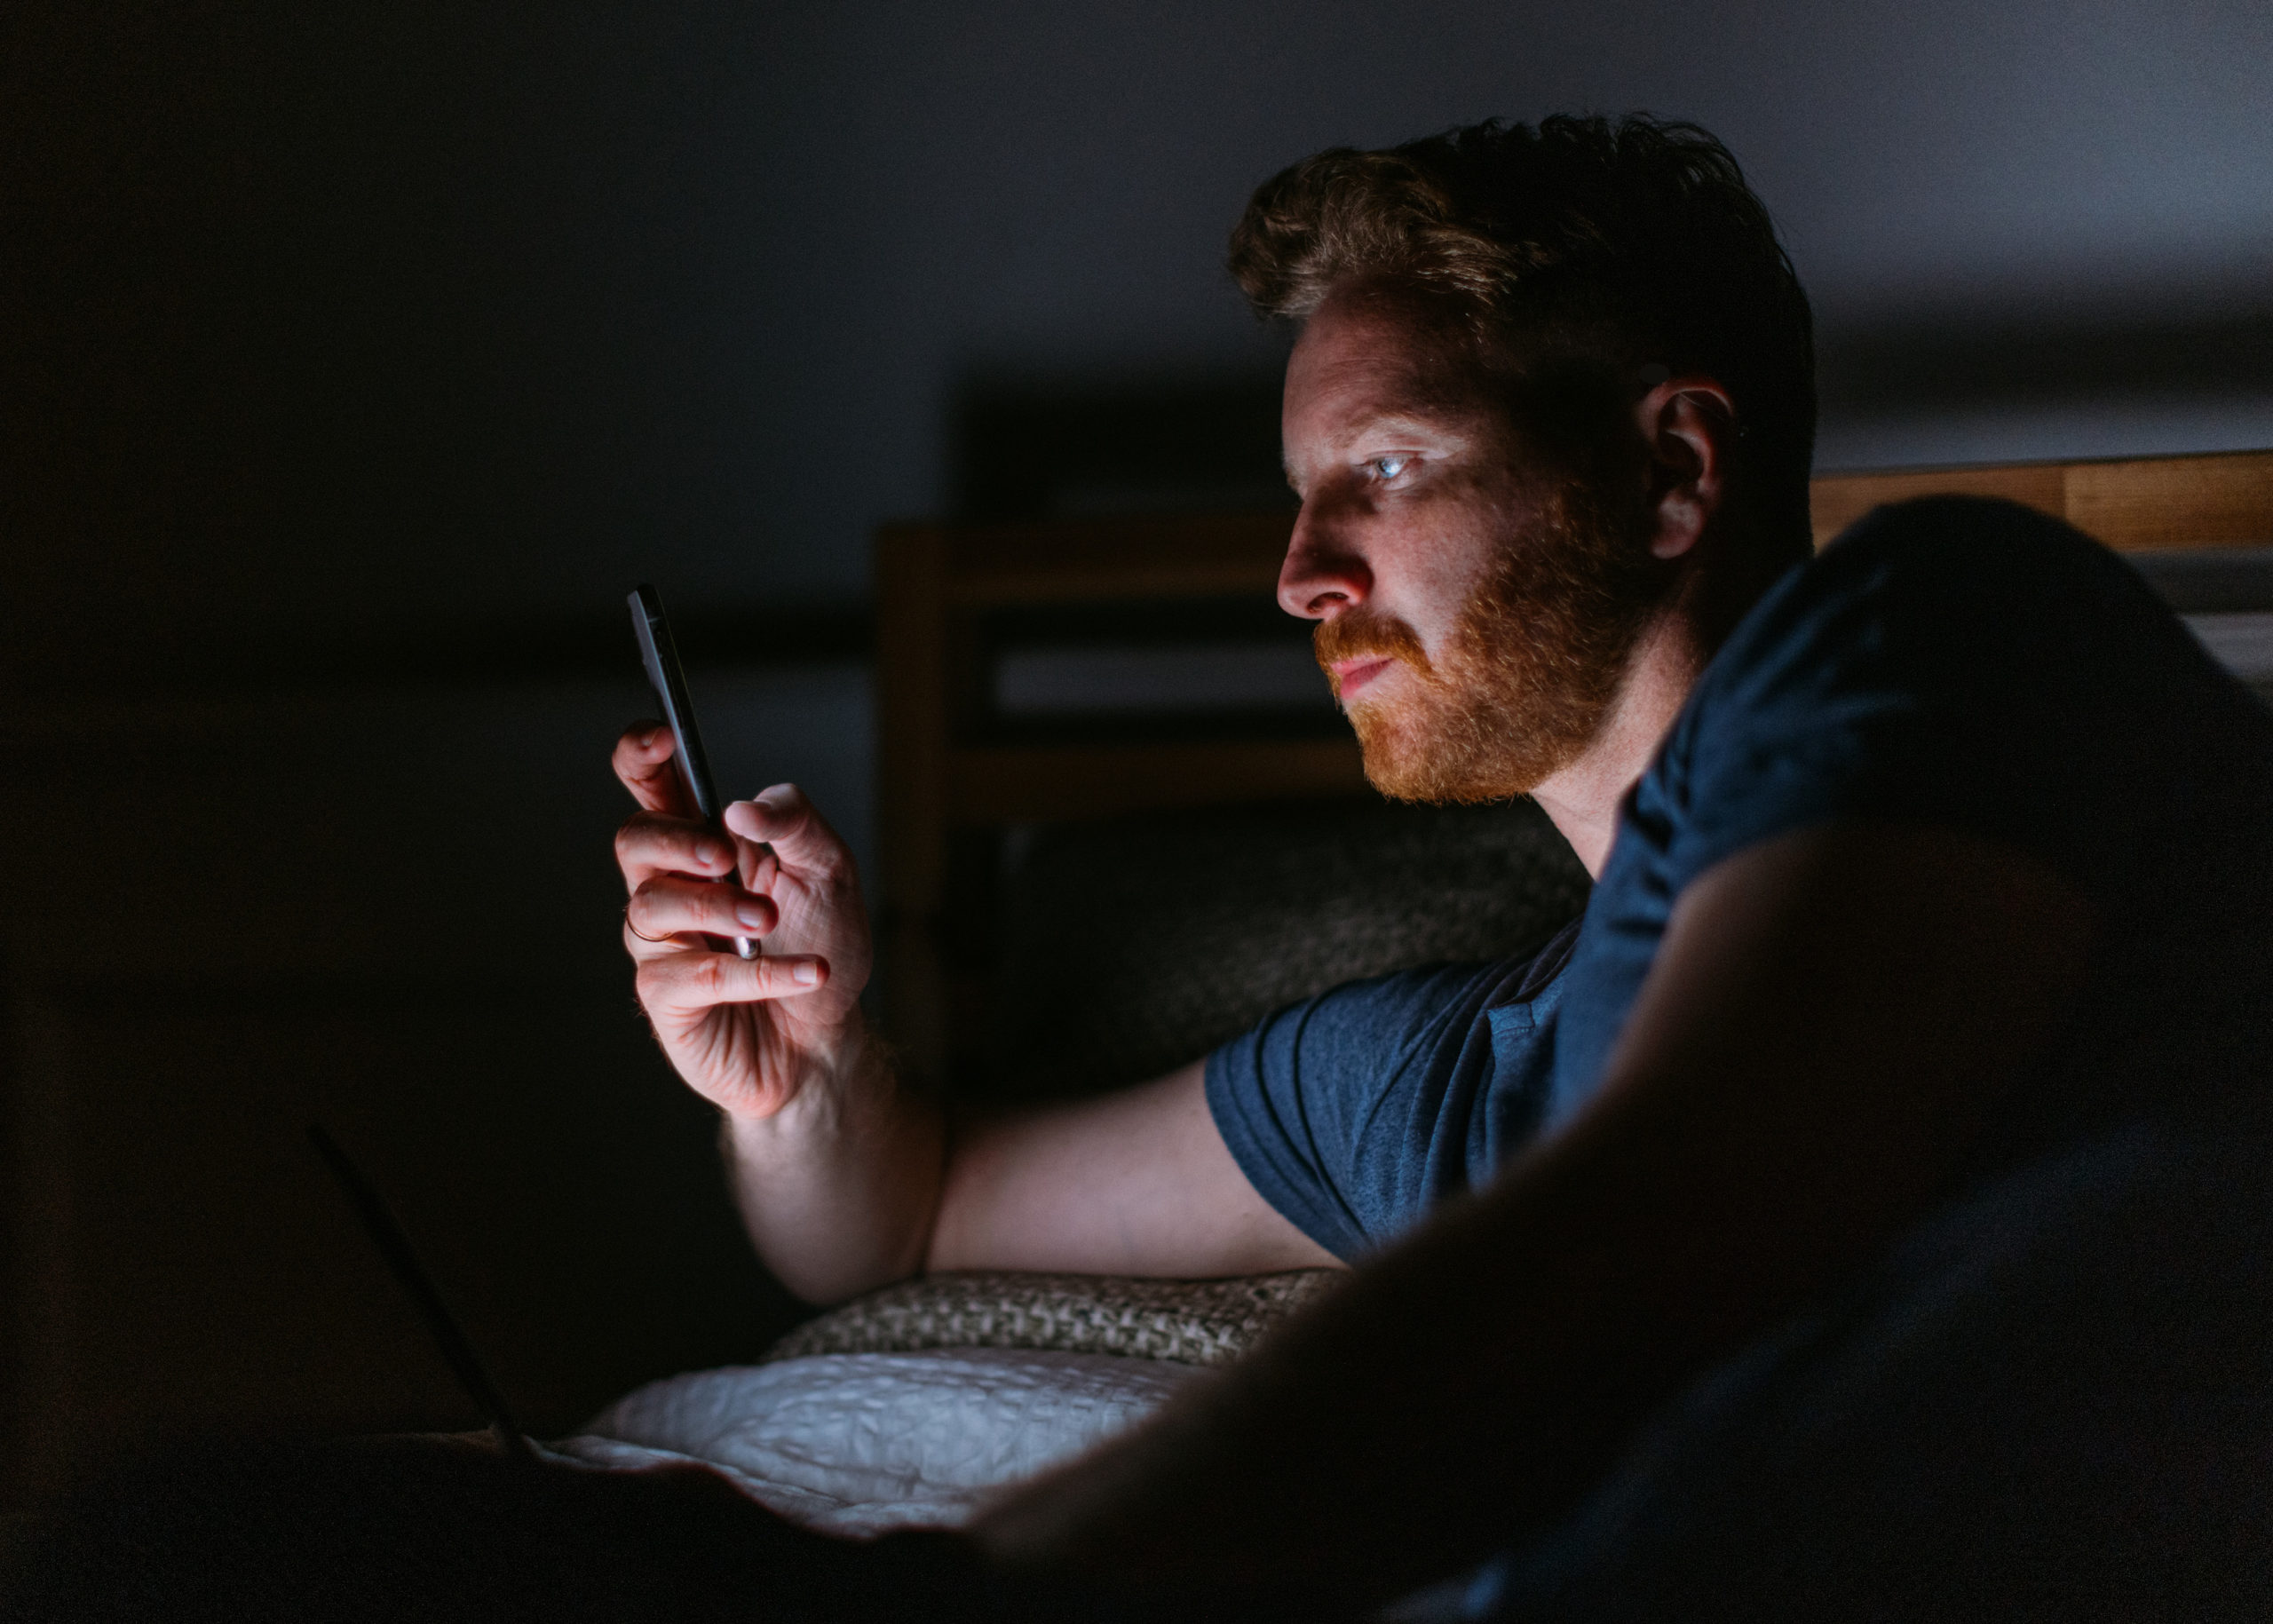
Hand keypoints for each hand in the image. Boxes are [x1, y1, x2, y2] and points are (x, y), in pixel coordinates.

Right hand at [612, 722, 873, 1118]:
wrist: (830, 1036)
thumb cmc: (823, 941)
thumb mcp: (830, 869)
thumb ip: (795, 822)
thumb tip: (740, 809)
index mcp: (704, 842)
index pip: (651, 785)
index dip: (641, 755)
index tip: (663, 737)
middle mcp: (672, 886)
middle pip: (634, 840)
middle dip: (677, 840)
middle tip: (726, 857)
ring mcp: (662, 944)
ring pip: (652, 906)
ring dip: (719, 909)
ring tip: (771, 922)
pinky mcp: (667, 1000)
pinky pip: (692, 976)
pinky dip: (758, 974)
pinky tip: (809, 972)